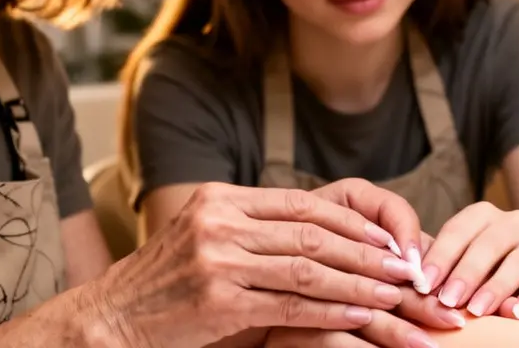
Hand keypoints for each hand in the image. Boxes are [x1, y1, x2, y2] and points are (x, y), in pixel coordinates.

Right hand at [88, 182, 429, 347]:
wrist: (111, 319)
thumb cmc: (166, 285)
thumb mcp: (206, 241)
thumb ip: (255, 232)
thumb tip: (320, 238)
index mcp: (221, 199)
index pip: (303, 204)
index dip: (353, 223)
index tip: (389, 241)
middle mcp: (219, 220)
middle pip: (312, 232)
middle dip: (367, 251)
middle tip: (407, 268)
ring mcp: (216, 259)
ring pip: (308, 267)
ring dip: (359, 282)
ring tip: (395, 293)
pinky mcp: (217, 299)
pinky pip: (290, 304)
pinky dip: (332, 309)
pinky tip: (360, 316)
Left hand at [417, 202, 518, 320]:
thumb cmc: (487, 272)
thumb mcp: (464, 267)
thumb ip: (445, 272)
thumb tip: (418, 285)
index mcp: (482, 215)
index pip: (457, 231)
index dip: (439, 257)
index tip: (422, 282)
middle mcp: (513, 222)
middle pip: (487, 244)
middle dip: (465, 274)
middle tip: (448, 300)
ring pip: (518, 261)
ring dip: (495, 287)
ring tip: (477, 310)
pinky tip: (516, 314)